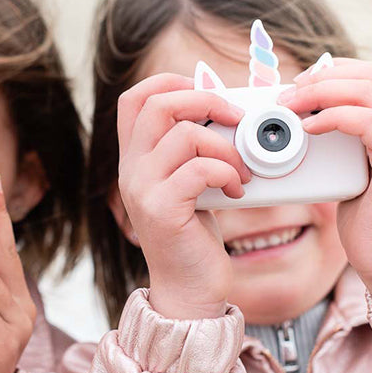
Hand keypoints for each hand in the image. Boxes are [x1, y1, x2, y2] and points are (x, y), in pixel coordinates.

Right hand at [116, 74, 249, 319]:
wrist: (189, 290)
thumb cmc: (194, 237)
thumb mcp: (190, 186)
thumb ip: (194, 152)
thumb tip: (229, 113)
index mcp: (135, 159)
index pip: (134, 98)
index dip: (169, 82)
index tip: (206, 94)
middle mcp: (130, 170)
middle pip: (158, 104)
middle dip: (206, 101)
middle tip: (237, 119)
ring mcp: (142, 189)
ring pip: (184, 134)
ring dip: (226, 147)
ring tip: (241, 170)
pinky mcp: (161, 210)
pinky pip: (199, 169)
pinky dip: (227, 172)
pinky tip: (236, 191)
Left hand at [278, 59, 371, 326]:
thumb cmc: (364, 217)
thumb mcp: (341, 169)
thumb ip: (330, 142)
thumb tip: (292, 121)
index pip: (363, 74)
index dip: (326, 72)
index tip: (293, 86)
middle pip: (364, 76)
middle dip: (318, 79)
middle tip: (285, 95)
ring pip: (366, 92)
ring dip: (320, 94)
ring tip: (289, 108)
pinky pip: (368, 122)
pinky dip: (334, 117)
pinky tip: (308, 128)